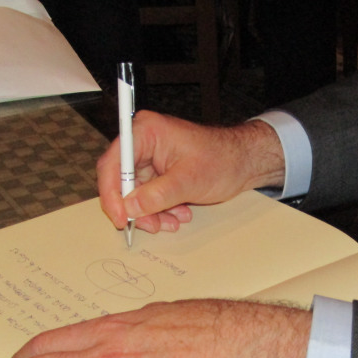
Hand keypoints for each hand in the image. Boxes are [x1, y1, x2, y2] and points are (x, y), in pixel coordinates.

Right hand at [97, 111, 285, 233]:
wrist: (245, 162)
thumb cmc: (222, 160)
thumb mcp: (188, 180)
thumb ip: (156, 195)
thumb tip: (129, 208)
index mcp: (145, 132)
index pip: (113, 163)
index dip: (112, 193)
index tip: (121, 217)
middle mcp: (143, 143)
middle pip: (121, 181)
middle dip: (137, 208)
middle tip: (151, 226)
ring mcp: (151, 159)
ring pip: (136, 194)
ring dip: (152, 212)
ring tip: (174, 221)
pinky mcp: (159, 173)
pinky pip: (149, 196)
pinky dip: (161, 210)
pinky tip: (180, 214)